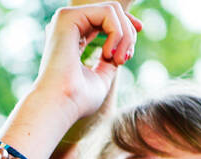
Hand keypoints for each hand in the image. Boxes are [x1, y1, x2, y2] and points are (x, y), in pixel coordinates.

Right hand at [27, 3, 141, 126]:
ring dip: (125, 34)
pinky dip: (117, 32)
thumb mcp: (102, 77)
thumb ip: (110, 60)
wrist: (60, 105)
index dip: (125, 22)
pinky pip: (108, 11)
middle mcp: (66, 27)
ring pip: (112, 9)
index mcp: (71, 39)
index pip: (103, 19)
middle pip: (111, 12)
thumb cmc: (77, 100)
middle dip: (128, 33)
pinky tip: (108, 54)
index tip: (140, 30)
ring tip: (119, 60)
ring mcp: (65, 20)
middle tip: (125, 59)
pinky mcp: (67, 17)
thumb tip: (121, 49)